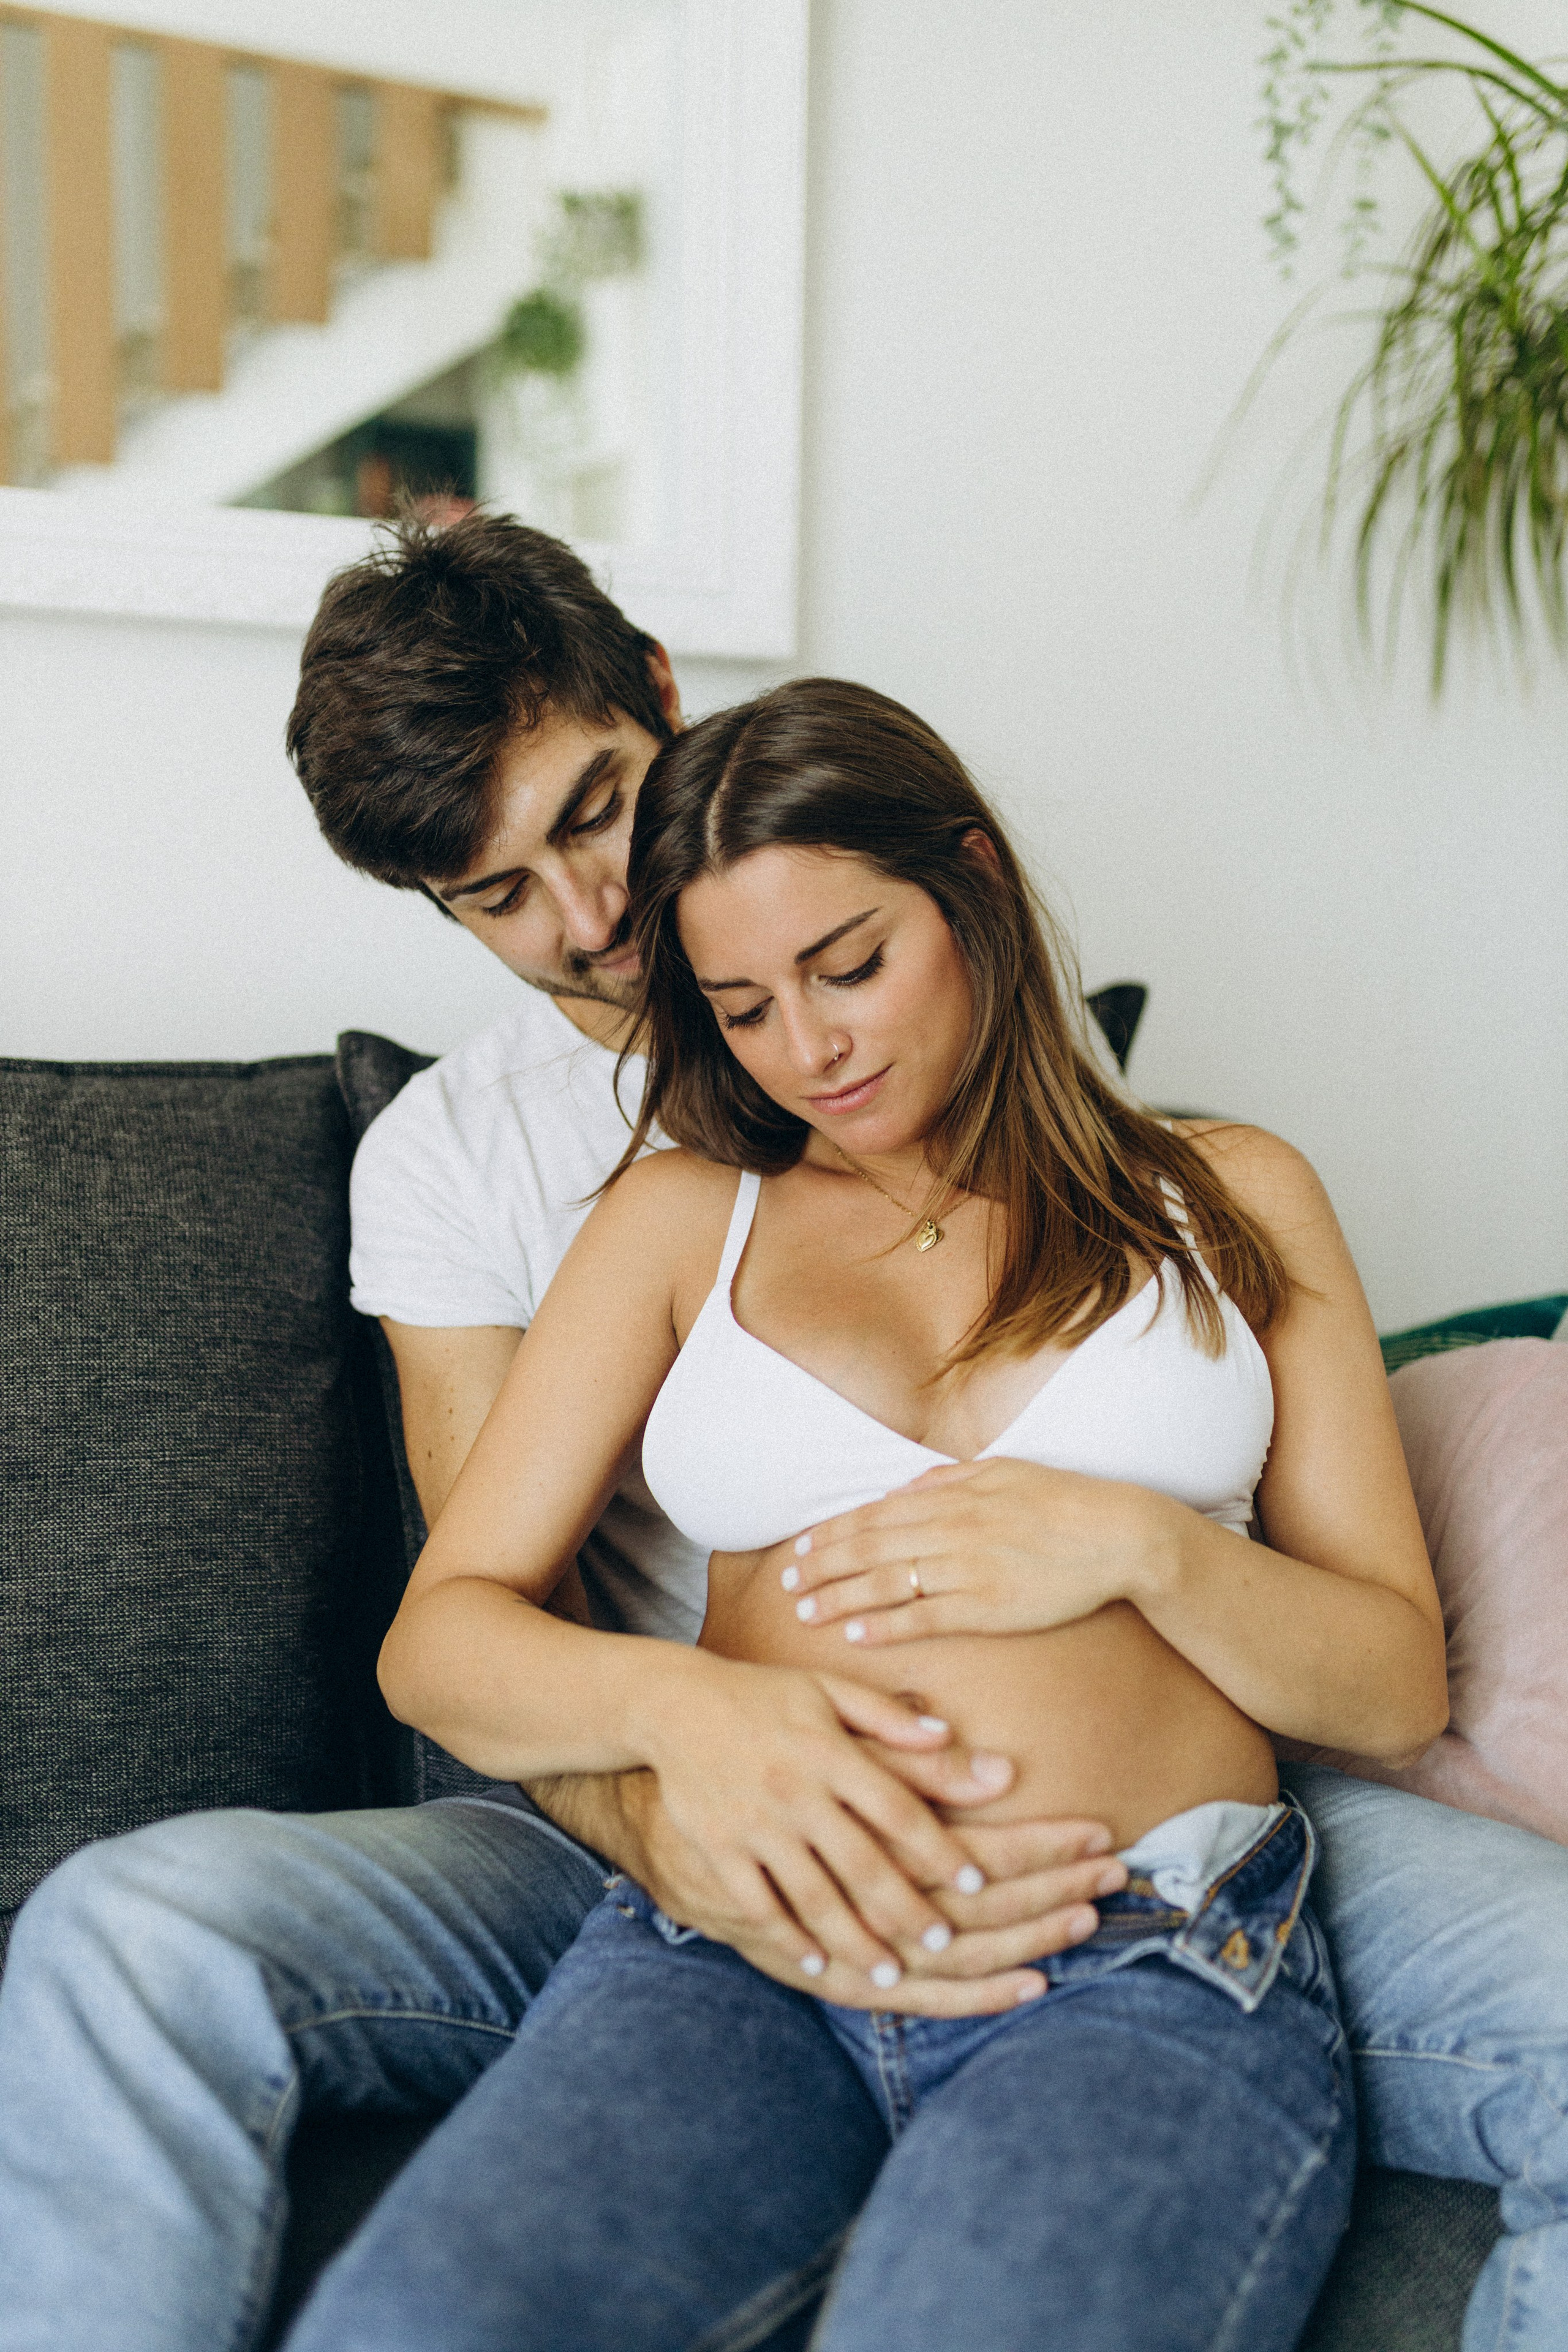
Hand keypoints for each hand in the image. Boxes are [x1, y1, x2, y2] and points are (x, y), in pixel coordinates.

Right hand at [633, 1651, 1114, 2005]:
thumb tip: (951, 1734)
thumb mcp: (828, 1690)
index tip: (978, 1881)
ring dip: (855, 1940)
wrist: (674, 1705)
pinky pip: (758, 1904)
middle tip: (945, 1943)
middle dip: (907, 1910)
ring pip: (813, 1896)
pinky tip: (816, 1963)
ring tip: (889, 1974)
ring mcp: (754, 1824)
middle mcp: (796, 1791)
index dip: (940, 1847)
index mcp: (830, 1751)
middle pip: (863, 1863)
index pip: (898, 1807)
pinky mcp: (718, 1848)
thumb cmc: (764, 1697)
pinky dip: (788, 1938)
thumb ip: (889, 1717)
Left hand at [783, 1458, 1169, 1648]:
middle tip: (786, 1582)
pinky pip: (924, 1618)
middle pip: (869, 1547)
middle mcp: (951, 1528)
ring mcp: (967, 1568)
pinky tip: (855, 1635)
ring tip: (805, 1611)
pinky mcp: (987, 1606)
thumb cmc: (1063, 1502)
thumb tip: (907, 1486)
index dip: (834, 1531)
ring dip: (839, 1597)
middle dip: (822, 1564)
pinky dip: (886, 1626)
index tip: (802, 1544)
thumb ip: (951, 1480)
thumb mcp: (1003, 1471)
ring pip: (886, 1582)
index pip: (876, 1513)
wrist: (1117, 1535)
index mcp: (953, 1495)